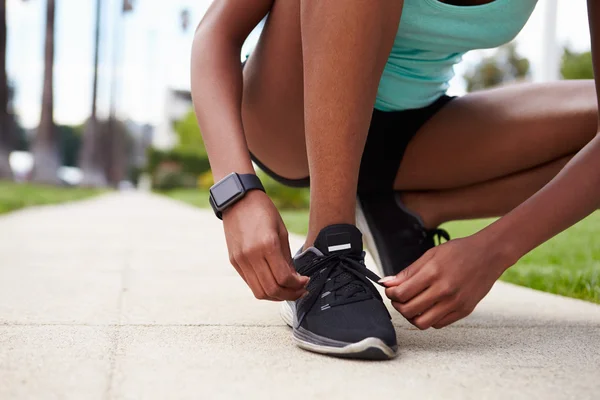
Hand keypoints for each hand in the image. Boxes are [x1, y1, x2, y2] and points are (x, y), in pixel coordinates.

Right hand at [223, 190, 308, 300]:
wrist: (238, 200)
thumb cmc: (263, 211)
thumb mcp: (281, 232)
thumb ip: (287, 258)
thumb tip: (295, 279)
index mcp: (267, 245)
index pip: (284, 278)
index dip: (298, 285)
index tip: (305, 282)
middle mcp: (251, 255)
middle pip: (272, 290)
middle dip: (289, 294)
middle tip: (300, 291)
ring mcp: (240, 260)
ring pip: (259, 292)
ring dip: (276, 296)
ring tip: (288, 290)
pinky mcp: (234, 261)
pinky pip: (250, 283)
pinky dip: (264, 288)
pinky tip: (274, 283)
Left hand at [381, 235, 508, 329]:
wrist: (490, 254)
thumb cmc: (459, 251)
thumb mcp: (430, 255)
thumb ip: (408, 272)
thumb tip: (386, 283)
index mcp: (433, 273)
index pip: (402, 293)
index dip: (391, 294)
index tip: (390, 290)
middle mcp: (444, 290)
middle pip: (409, 310)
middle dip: (398, 306)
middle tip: (398, 299)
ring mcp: (456, 303)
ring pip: (422, 323)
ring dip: (412, 316)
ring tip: (412, 305)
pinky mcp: (464, 311)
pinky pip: (438, 324)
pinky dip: (428, 319)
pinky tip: (428, 307)